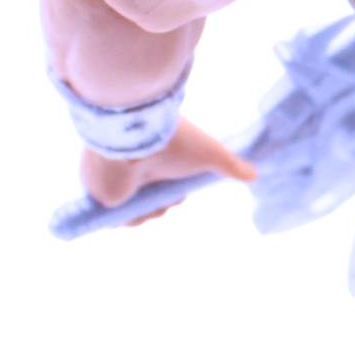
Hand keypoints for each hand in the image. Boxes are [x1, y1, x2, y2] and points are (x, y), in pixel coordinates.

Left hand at [80, 118, 255, 224]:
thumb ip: (232, 166)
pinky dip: (130, 218)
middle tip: (169, 196)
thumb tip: (255, 175)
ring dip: (149, 211)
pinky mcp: (99, 193)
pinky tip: (139, 206)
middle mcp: (132, 169)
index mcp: (154, 158)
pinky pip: (115, 218)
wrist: (139, 135)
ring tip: (153, 198)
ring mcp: (114, 182)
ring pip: (135, 212)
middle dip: (164, 204)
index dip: (174, 193)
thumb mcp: (211, 155)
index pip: (164, 185)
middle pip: (150, 200)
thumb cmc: (175, 141)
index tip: (180, 193)